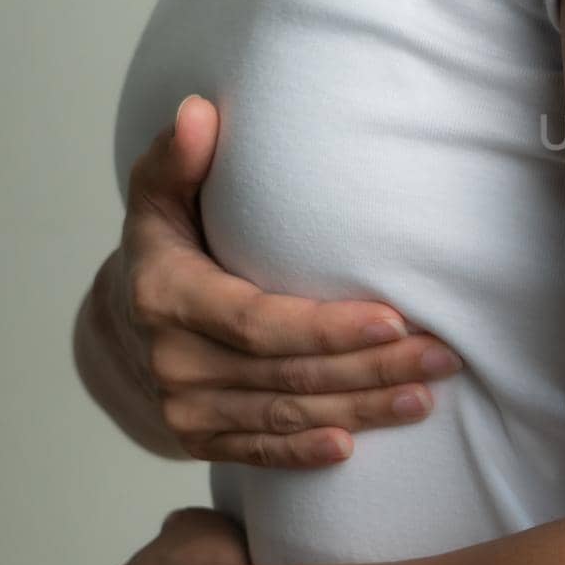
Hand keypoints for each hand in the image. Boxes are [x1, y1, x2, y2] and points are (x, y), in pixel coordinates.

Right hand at [98, 93, 463, 467]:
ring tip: (426, 395)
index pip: (259, 322)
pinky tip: (355, 446)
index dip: (328, 328)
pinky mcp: (198, 437)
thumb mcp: (160, 196)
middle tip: (443, 356)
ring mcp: (185, 406)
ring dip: (362, 409)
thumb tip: (199, 112)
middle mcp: (174, 360)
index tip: (394, 320)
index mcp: (168, 296)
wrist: (121, 321)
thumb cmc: (166, 243)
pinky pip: (259, 451)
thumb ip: (179, 159)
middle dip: (373, 368)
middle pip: (290, 373)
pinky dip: (306, 452)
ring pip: (287, 414)